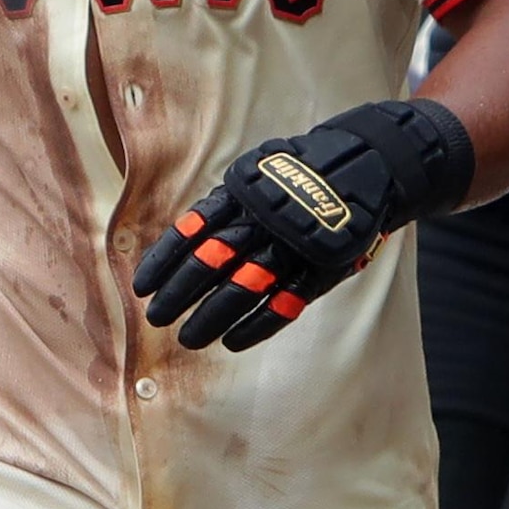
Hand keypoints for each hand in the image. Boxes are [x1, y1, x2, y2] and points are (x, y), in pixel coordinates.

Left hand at [132, 102, 469, 351]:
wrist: (366, 166)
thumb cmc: (299, 179)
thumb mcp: (257, 178)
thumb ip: (225, 208)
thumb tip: (184, 242)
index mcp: (241, 195)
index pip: (191, 231)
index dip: (164, 261)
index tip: (141, 287)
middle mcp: (261, 221)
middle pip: (210, 262)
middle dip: (179, 294)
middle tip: (156, 318)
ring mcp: (290, 247)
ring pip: (241, 288)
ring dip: (211, 317)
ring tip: (189, 339)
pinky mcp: (319, 270)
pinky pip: (283, 303)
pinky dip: (256, 325)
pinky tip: (233, 342)